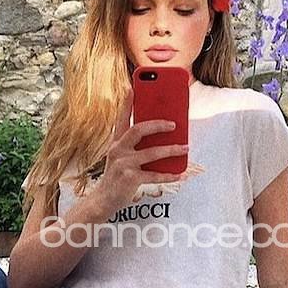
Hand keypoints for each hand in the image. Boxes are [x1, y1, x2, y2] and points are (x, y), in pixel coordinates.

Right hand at [98, 85, 191, 210]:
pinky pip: (154, 175)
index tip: (132, 87)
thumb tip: (163, 137)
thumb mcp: (122, 158)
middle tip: (174, 124)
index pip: (121, 118)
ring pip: (152, 152)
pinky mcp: (130, 179)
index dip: (126, 102)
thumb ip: (136, 146)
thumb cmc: (117, 177)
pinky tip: (180, 174)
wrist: (103, 200)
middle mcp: (118, 150)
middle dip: (158, 124)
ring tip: (185, 148)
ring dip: (171, 150)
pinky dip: (169, 175)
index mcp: (116, 142)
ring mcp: (123, 164)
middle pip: (139, 129)